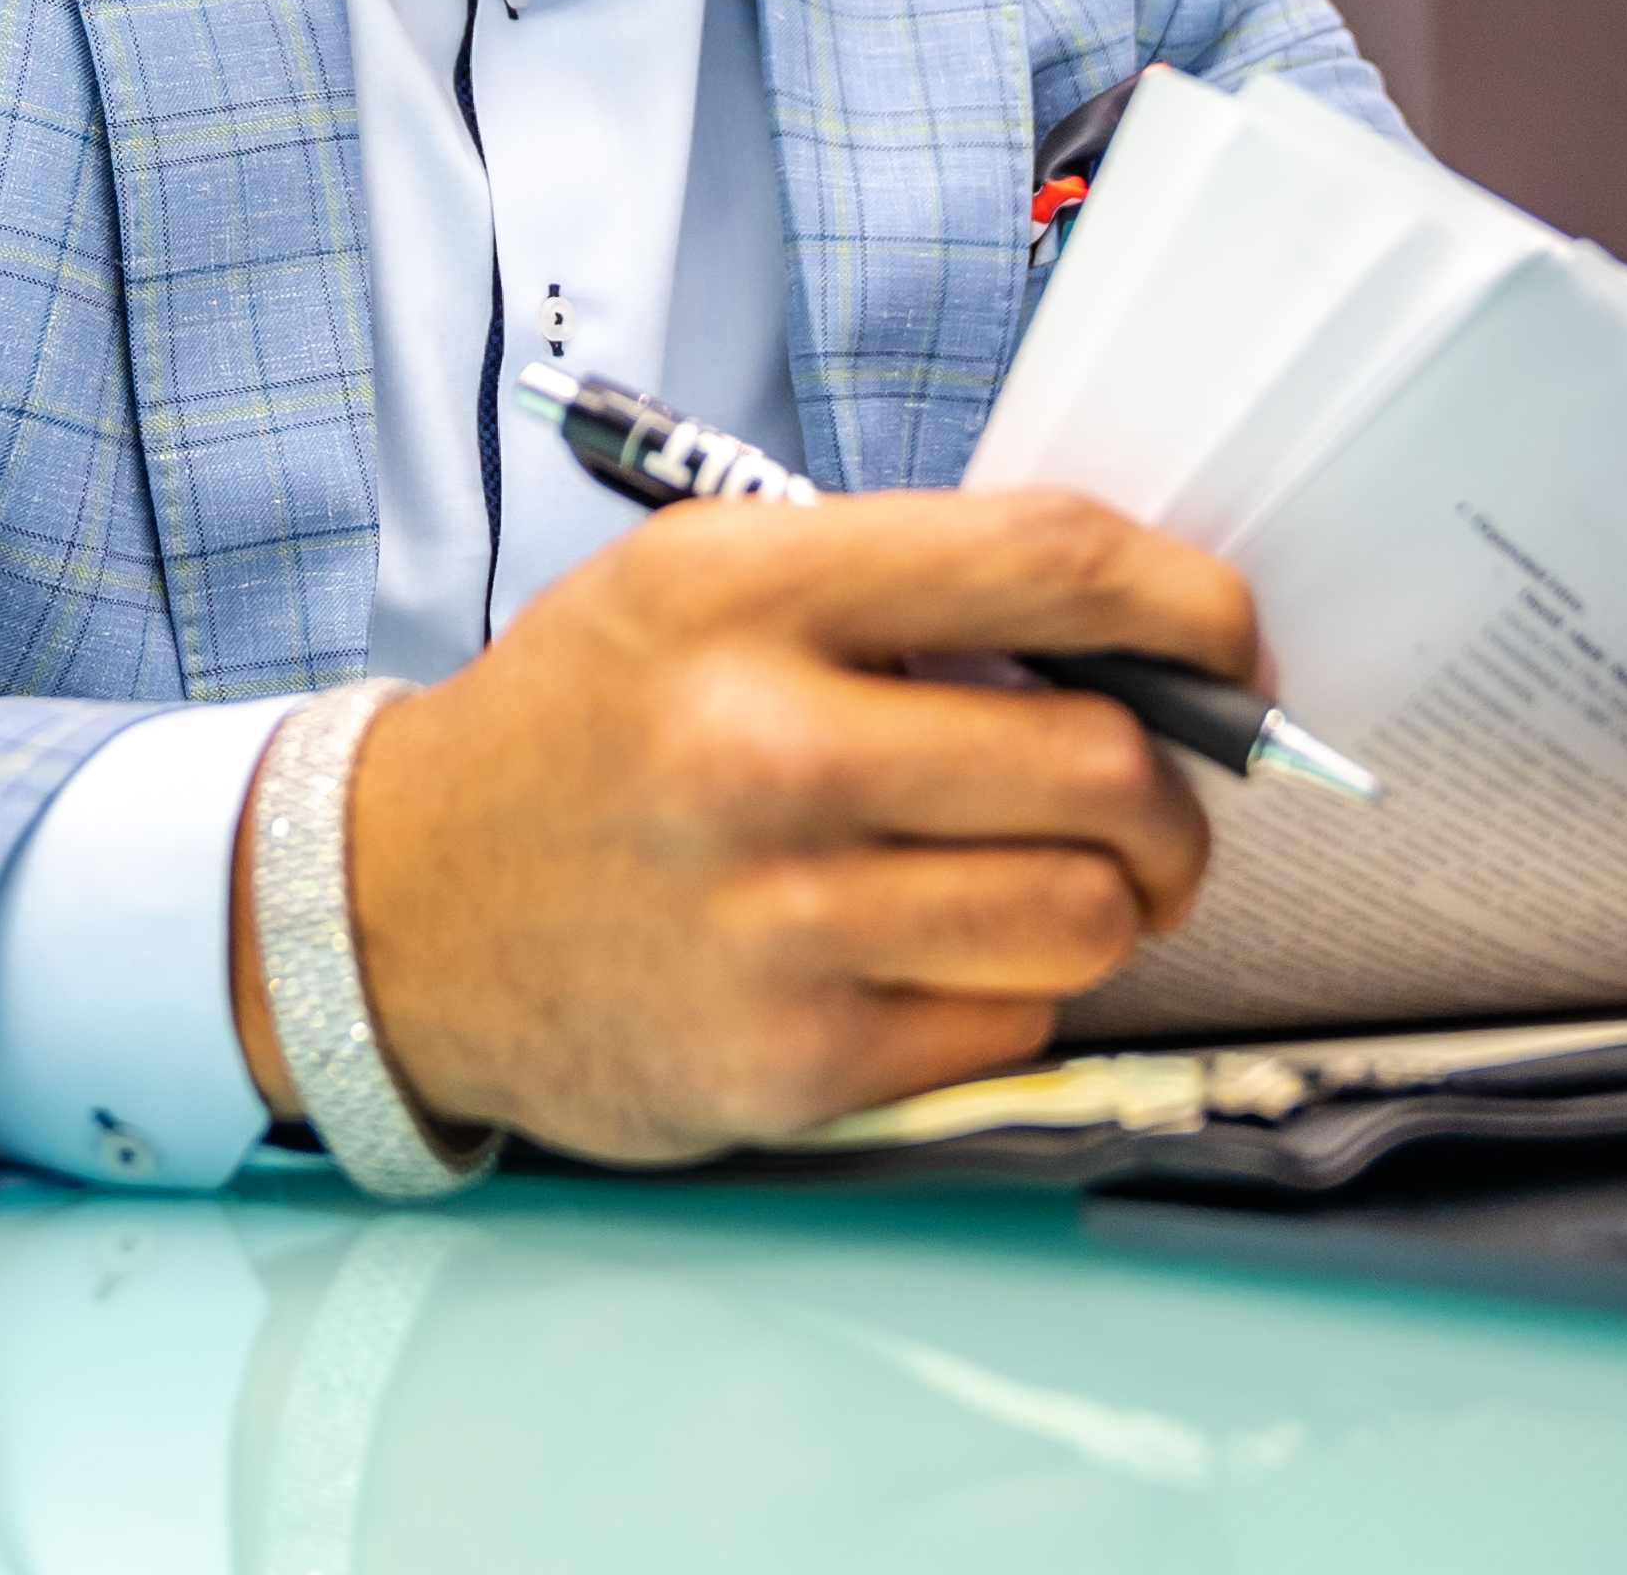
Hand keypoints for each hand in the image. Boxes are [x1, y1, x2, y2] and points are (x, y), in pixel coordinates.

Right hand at [230, 490, 1251, 1164]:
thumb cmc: (588, 733)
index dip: (1189, 604)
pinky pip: (1010, 1024)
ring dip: (1107, 903)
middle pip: (1103, 769)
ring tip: (1043, 880)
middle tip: (1155, 805)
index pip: (1049, 563)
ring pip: (1086, 915)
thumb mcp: (702, 585)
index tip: (1227, 642)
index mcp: (745, 592)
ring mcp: (771, 920)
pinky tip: (926, 958)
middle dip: (1176, 795)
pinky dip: (1007, 993)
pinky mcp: (785, 1063)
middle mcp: (757, 748)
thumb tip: (1139, 645)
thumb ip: (903, 589)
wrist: (399, 913)